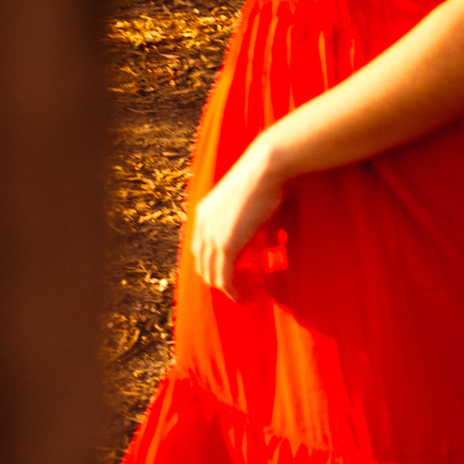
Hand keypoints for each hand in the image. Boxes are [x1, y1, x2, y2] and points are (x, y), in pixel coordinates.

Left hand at [190, 137, 285, 301]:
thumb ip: (239, 217)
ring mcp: (212, 236)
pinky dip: (233, 292)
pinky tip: (244, 297)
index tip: (230, 272)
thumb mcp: (243, 198)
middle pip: (202, 265)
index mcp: (203, 213)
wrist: (265, 167)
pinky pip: (225, 278)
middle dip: (218, 280)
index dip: (212, 264)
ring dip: (228, 289)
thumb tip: (253, 232)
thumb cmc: (262, 176)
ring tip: (245, 292)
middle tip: (239, 285)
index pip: (199, 250)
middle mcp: (202, 226)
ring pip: (212, 276)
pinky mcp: (227, 245)